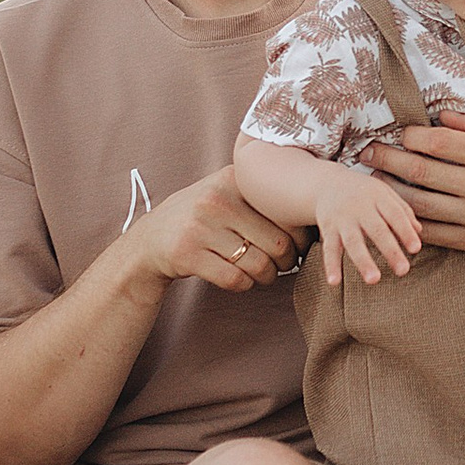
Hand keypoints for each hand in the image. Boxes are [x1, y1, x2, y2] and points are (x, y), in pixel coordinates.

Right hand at [127, 167, 301, 295]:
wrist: (151, 238)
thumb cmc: (204, 218)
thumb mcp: (227, 192)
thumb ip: (262, 196)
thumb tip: (313, 217)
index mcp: (233, 179)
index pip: (285, 213)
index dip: (300, 236)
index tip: (299, 246)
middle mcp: (216, 199)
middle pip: (277, 243)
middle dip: (287, 262)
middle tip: (284, 265)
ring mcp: (199, 226)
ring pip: (258, 264)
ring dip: (266, 277)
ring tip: (263, 273)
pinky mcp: (186, 254)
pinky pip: (234, 279)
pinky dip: (244, 285)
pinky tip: (240, 279)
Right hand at [306, 163, 424, 291]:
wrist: (327, 183)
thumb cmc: (364, 192)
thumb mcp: (384, 193)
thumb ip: (402, 210)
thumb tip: (419, 231)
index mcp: (377, 197)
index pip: (395, 214)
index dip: (405, 231)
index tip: (416, 249)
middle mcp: (359, 207)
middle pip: (376, 230)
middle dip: (390, 250)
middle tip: (403, 271)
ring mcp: (342, 218)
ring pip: (353, 241)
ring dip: (363, 261)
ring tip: (373, 280)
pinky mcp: (327, 229)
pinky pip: (329, 249)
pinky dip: (331, 266)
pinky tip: (334, 282)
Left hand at [368, 113, 464, 263]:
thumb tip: (444, 115)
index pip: (441, 143)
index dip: (412, 136)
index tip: (400, 132)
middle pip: (422, 171)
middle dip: (388, 159)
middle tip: (367, 151)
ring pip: (420, 204)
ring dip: (390, 190)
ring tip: (373, 180)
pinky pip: (432, 233)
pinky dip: (409, 221)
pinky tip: (394, 209)